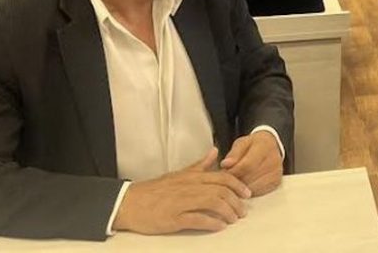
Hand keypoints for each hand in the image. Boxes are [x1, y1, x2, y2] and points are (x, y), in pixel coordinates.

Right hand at [112, 148, 251, 234]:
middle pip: (221, 191)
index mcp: (192, 177)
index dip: (238, 185)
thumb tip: (215, 152)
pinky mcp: (174, 218)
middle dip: (236, 201)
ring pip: (213, 203)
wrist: (129, 203)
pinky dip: (212, 223)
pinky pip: (198, 219)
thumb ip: (199, 165)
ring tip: (233, 219)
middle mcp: (189, 187)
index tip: (247, 194)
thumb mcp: (179, 174)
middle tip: (243, 211)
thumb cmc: (154, 190)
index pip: (222, 178)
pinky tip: (219, 226)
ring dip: (227, 212)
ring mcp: (182, 202)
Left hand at [220, 131, 282, 196]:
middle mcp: (274, 159)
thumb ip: (233, 154)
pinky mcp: (277, 182)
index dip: (233, 172)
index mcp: (265, 146)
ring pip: (254, 187)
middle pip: (250, 177)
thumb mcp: (241, 143)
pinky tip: (243, 186)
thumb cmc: (253, 145)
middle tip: (226, 180)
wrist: (269, 147)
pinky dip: (248, 191)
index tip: (223, 173)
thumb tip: (225, 164)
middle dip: (235, 180)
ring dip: (240, 188)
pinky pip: (259, 192)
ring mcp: (277, 172)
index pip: (247, 165)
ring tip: (233, 183)